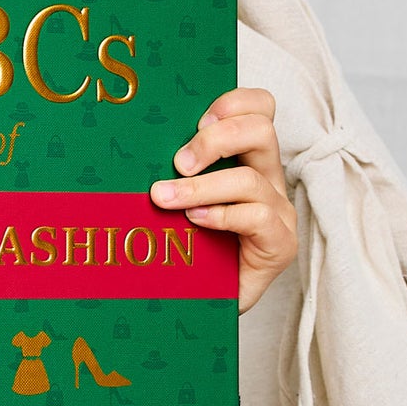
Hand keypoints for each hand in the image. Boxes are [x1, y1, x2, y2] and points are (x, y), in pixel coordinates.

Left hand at [152, 87, 294, 311]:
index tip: (194, 120)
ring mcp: (278, 211)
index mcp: (247, 157)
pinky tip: (195, 222)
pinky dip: (221, 216)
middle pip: (260, 130)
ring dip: (201, 187)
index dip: (233, 102)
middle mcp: (268, 178)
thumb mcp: (177, 199)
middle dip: (214, 139)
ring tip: (165, 198)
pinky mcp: (280, 243)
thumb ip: (170, 171)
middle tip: (178, 163)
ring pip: (249, 179)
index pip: (260, 108)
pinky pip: (257, 217)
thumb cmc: (189, 247)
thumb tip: (126, 146)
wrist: (204, 304)